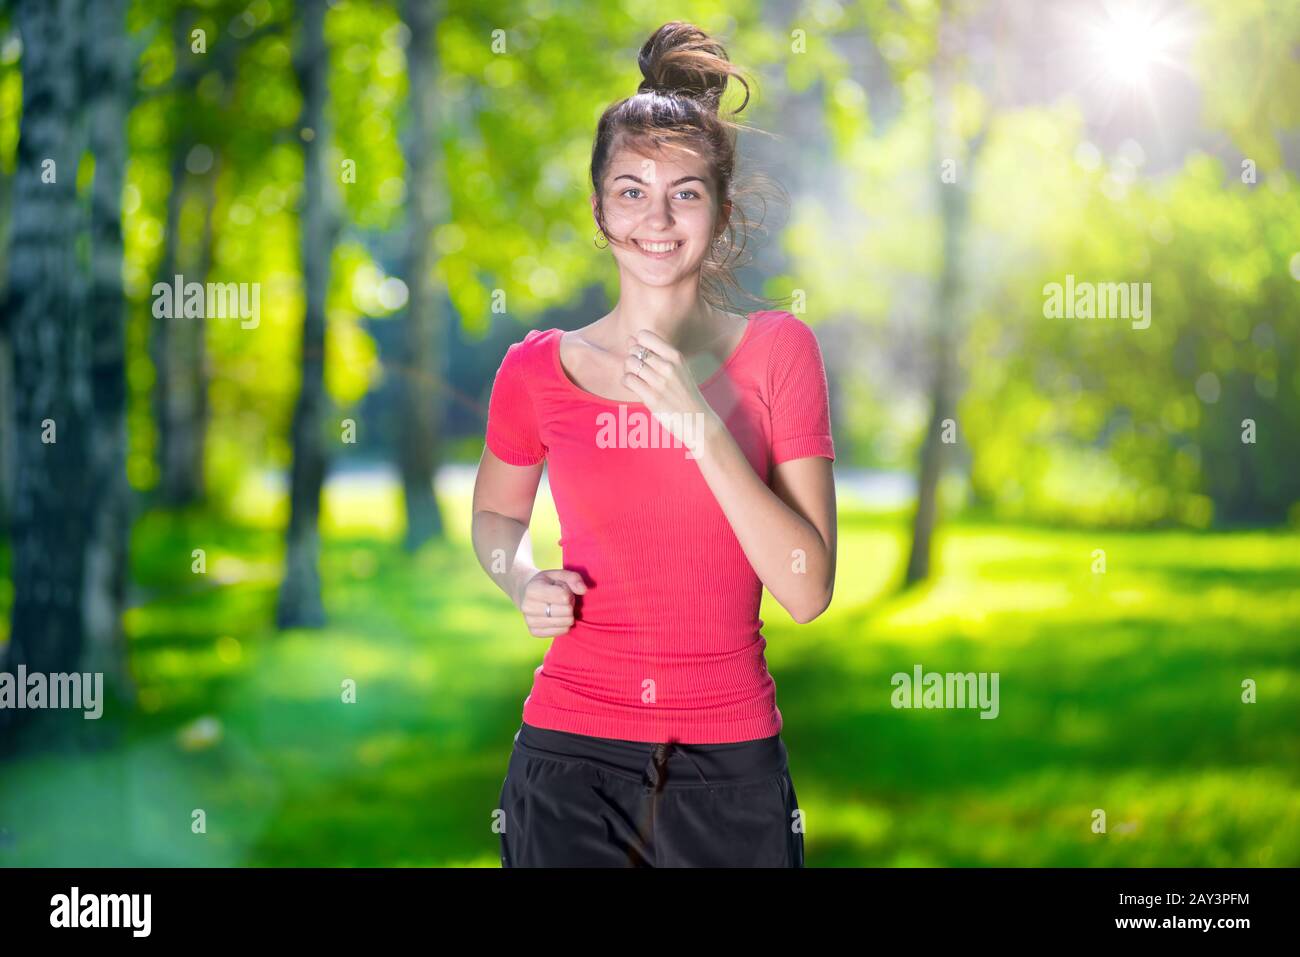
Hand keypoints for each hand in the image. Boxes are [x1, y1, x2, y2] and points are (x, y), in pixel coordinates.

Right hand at [516, 568, 586, 637]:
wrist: (526, 594)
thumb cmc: (547, 583)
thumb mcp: (559, 575)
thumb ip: (574, 578)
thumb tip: (584, 590)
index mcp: (532, 589)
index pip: (564, 597)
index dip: (569, 593)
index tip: (563, 590)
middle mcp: (527, 607)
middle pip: (566, 611)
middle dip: (570, 605)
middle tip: (562, 600)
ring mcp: (530, 621)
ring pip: (565, 623)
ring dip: (568, 615)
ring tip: (559, 607)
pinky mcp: (534, 632)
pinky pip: (561, 632)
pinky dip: (565, 624)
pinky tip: (558, 617)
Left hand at [623, 330, 719, 455]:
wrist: (698, 420)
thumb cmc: (685, 394)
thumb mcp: (679, 369)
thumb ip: (656, 354)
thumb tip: (630, 340)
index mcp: (676, 356)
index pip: (644, 335)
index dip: (638, 343)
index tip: (642, 355)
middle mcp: (668, 367)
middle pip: (634, 350)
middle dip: (632, 358)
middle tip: (639, 370)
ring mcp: (660, 383)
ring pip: (629, 363)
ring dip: (628, 370)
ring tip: (637, 378)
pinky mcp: (652, 398)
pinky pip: (628, 380)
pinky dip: (627, 382)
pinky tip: (635, 387)